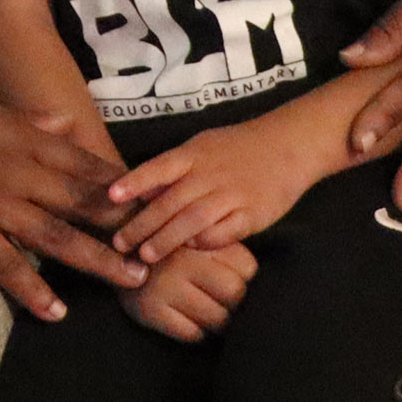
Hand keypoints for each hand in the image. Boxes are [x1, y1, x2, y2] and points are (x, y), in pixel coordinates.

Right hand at [0, 82, 141, 321]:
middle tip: (164, 249)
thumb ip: (23, 118)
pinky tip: (56, 311)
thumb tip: (64, 124)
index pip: (83, 163)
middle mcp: (14, 167)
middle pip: (82, 200)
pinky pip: (5, 265)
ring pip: (56, 235)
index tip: (153, 204)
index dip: (121, 187)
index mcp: (19, 134)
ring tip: (132, 282)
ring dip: (97, 260)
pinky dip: (33, 289)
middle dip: (125, 226)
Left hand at [103, 114, 336, 263]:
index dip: (135, 182)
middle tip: (120, 243)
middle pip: (171, 201)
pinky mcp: (252, 214)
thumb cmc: (238, 147)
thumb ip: (174, 168)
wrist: (290, 145)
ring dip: (167, 240)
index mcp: (195, 153)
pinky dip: (205, 243)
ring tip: (146, 256)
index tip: (111, 197)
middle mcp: (211, 173)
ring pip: (193, 220)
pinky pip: (224, 233)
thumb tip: (139, 191)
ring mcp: (232, 194)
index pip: (159, 167)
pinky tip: (190, 250)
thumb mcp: (203, 146)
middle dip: (143, 225)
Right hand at [121, 241, 254, 342]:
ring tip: (211, 310)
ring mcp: (163, 288)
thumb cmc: (166, 242)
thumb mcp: (194, 232)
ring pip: (217, 319)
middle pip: (235, 295)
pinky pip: (192, 334)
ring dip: (219, 320)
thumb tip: (256, 280)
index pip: (247, 269)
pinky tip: (191, 318)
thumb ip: (224, 247)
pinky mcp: (149, 312)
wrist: (111, 246)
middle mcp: (181, 262)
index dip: (245, 277)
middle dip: (236, 302)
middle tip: (226, 301)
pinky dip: (198, 331)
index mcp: (197, 237)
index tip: (235, 277)